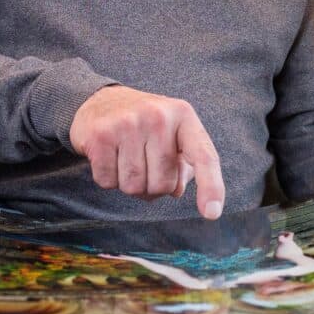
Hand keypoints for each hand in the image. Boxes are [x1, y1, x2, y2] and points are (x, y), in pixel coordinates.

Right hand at [69, 85, 224, 218]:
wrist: (101, 100)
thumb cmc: (145, 124)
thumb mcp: (173, 134)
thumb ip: (184, 164)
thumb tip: (176, 189)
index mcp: (183, 115)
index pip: (204, 155)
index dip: (211, 186)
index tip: (212, 213)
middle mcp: (158, 116)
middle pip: (163, 184)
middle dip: (154, 187)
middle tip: (144, 164)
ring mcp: (128, 124)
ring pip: (134, 187)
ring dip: (130, 185)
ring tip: (126, 159)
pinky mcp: (100, 135)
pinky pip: (108, 182)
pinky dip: (108, 180)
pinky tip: (109, 157)